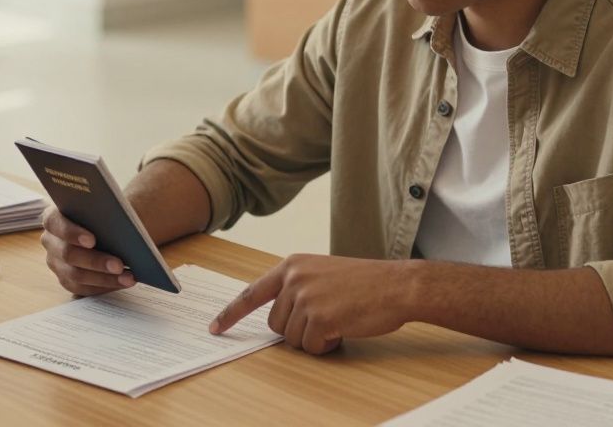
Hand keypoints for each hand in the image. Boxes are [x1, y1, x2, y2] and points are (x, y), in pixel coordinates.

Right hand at [40, 206, 135, 295]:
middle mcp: (51, 241)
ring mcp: (57, 262)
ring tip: (127, 277)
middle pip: (68, 254)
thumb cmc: (107, 212)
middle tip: (118, 265)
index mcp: (54, 217)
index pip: (54, 222)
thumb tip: (122, 224)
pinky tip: (122, 282)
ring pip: (76, 275)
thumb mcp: (108, 206)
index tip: (92, 240)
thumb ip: (109, 211)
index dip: (71, 232)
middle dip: (95, 261)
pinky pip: (82, 288)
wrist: (110, 226)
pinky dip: (104, 286)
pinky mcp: (67, 279)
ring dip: (104, 278)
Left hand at [209, 254, 411, 353]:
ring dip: (314, 339)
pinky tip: (344, 329)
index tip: (215, 328)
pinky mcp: (320, 317)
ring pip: (292, 339)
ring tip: (338, 321)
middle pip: (275, 324)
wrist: (397, 284)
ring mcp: (306, 297)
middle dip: (297, 331)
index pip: (252, 293)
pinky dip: (327, 347)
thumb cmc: (366, 283)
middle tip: (326, 319)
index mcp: (292, 265)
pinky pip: (311, 347)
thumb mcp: (323, 274)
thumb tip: (279, 317)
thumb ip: (298, 288)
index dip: (231, 314)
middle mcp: (294, 279)